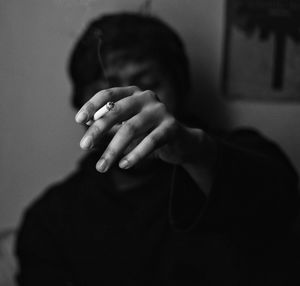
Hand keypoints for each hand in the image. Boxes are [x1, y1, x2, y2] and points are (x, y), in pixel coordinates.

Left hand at [75, 86, 191, 171]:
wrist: (181, 142)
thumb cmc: (149, 133)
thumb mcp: (126, 129)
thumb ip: (110, 130)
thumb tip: (88, 136)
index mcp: (133, 94)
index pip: (108, 94)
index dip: (92, 106)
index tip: (79, 120)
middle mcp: (146, 98)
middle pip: (116, 111)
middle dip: (98, 129)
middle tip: (83, 146)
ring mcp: (160, 111)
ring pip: (131, 129)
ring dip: (113, 150)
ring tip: (101, 166)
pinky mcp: (171, 127)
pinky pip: (150, 141)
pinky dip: (135, 155)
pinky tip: (124, 165)